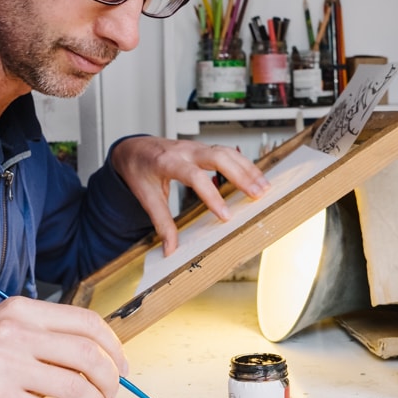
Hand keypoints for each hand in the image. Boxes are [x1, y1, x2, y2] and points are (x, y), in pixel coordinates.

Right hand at [0, 297, 128, 397]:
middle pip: (87, 354)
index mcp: (21, 310)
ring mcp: (5, 365)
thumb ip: (41, 333)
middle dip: (110, 379)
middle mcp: (15, 332)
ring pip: (74, 386)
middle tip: (112, 393)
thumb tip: (92, 353)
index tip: (121, 365)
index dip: (113, 346)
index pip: (86, 322)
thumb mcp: (0, 327)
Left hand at [111, 136, 269, 255]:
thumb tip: (170, 249)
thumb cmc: (139, 170)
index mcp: (168, 162)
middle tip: (258, 194)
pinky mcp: (203, 149)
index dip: (211, 196)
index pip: (194, 176)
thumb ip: (160, 222)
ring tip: (264, 187)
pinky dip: (243, 164)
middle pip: (218, 157)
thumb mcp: (145, 197)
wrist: (133, 149)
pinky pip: (227, 153)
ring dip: (247, 168)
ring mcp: (196, 147)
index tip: (225, 216)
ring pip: (227, 152)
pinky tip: (256, 177)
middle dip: (241, 175)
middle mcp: (185, 151)